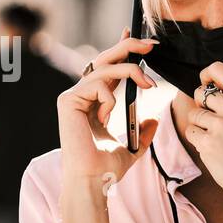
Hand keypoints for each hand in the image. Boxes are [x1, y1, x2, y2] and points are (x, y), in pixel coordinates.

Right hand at [57, 28, 160, 187]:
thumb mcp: (132, 147)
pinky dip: (110, 97)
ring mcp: (73, 97)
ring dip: (131, 71)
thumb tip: (154, 120)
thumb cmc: (107, 168)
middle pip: (105, 59)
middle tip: (151, 44)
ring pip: (104, 68)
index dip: (122, 51)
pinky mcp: (68, 101)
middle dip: (128, 47)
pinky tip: (107, 116)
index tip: (139, 41)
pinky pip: (96, 85)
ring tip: (149, 84)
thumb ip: (143, 133)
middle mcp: (82, 96)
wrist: (94, 181)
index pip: (109, 69)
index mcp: (95, 103)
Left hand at [184, 62, 222, 210]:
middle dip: (202, 105)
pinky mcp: (208, 143)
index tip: (205, 81)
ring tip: (218, 139)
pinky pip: (191, 132)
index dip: (207, 73)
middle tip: (214, 121)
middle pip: (201, 92)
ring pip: (194, 114)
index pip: (220, 70)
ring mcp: (221, 126)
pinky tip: (214, 150)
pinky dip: (198, 140)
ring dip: (200, 126)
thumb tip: (213, 85)